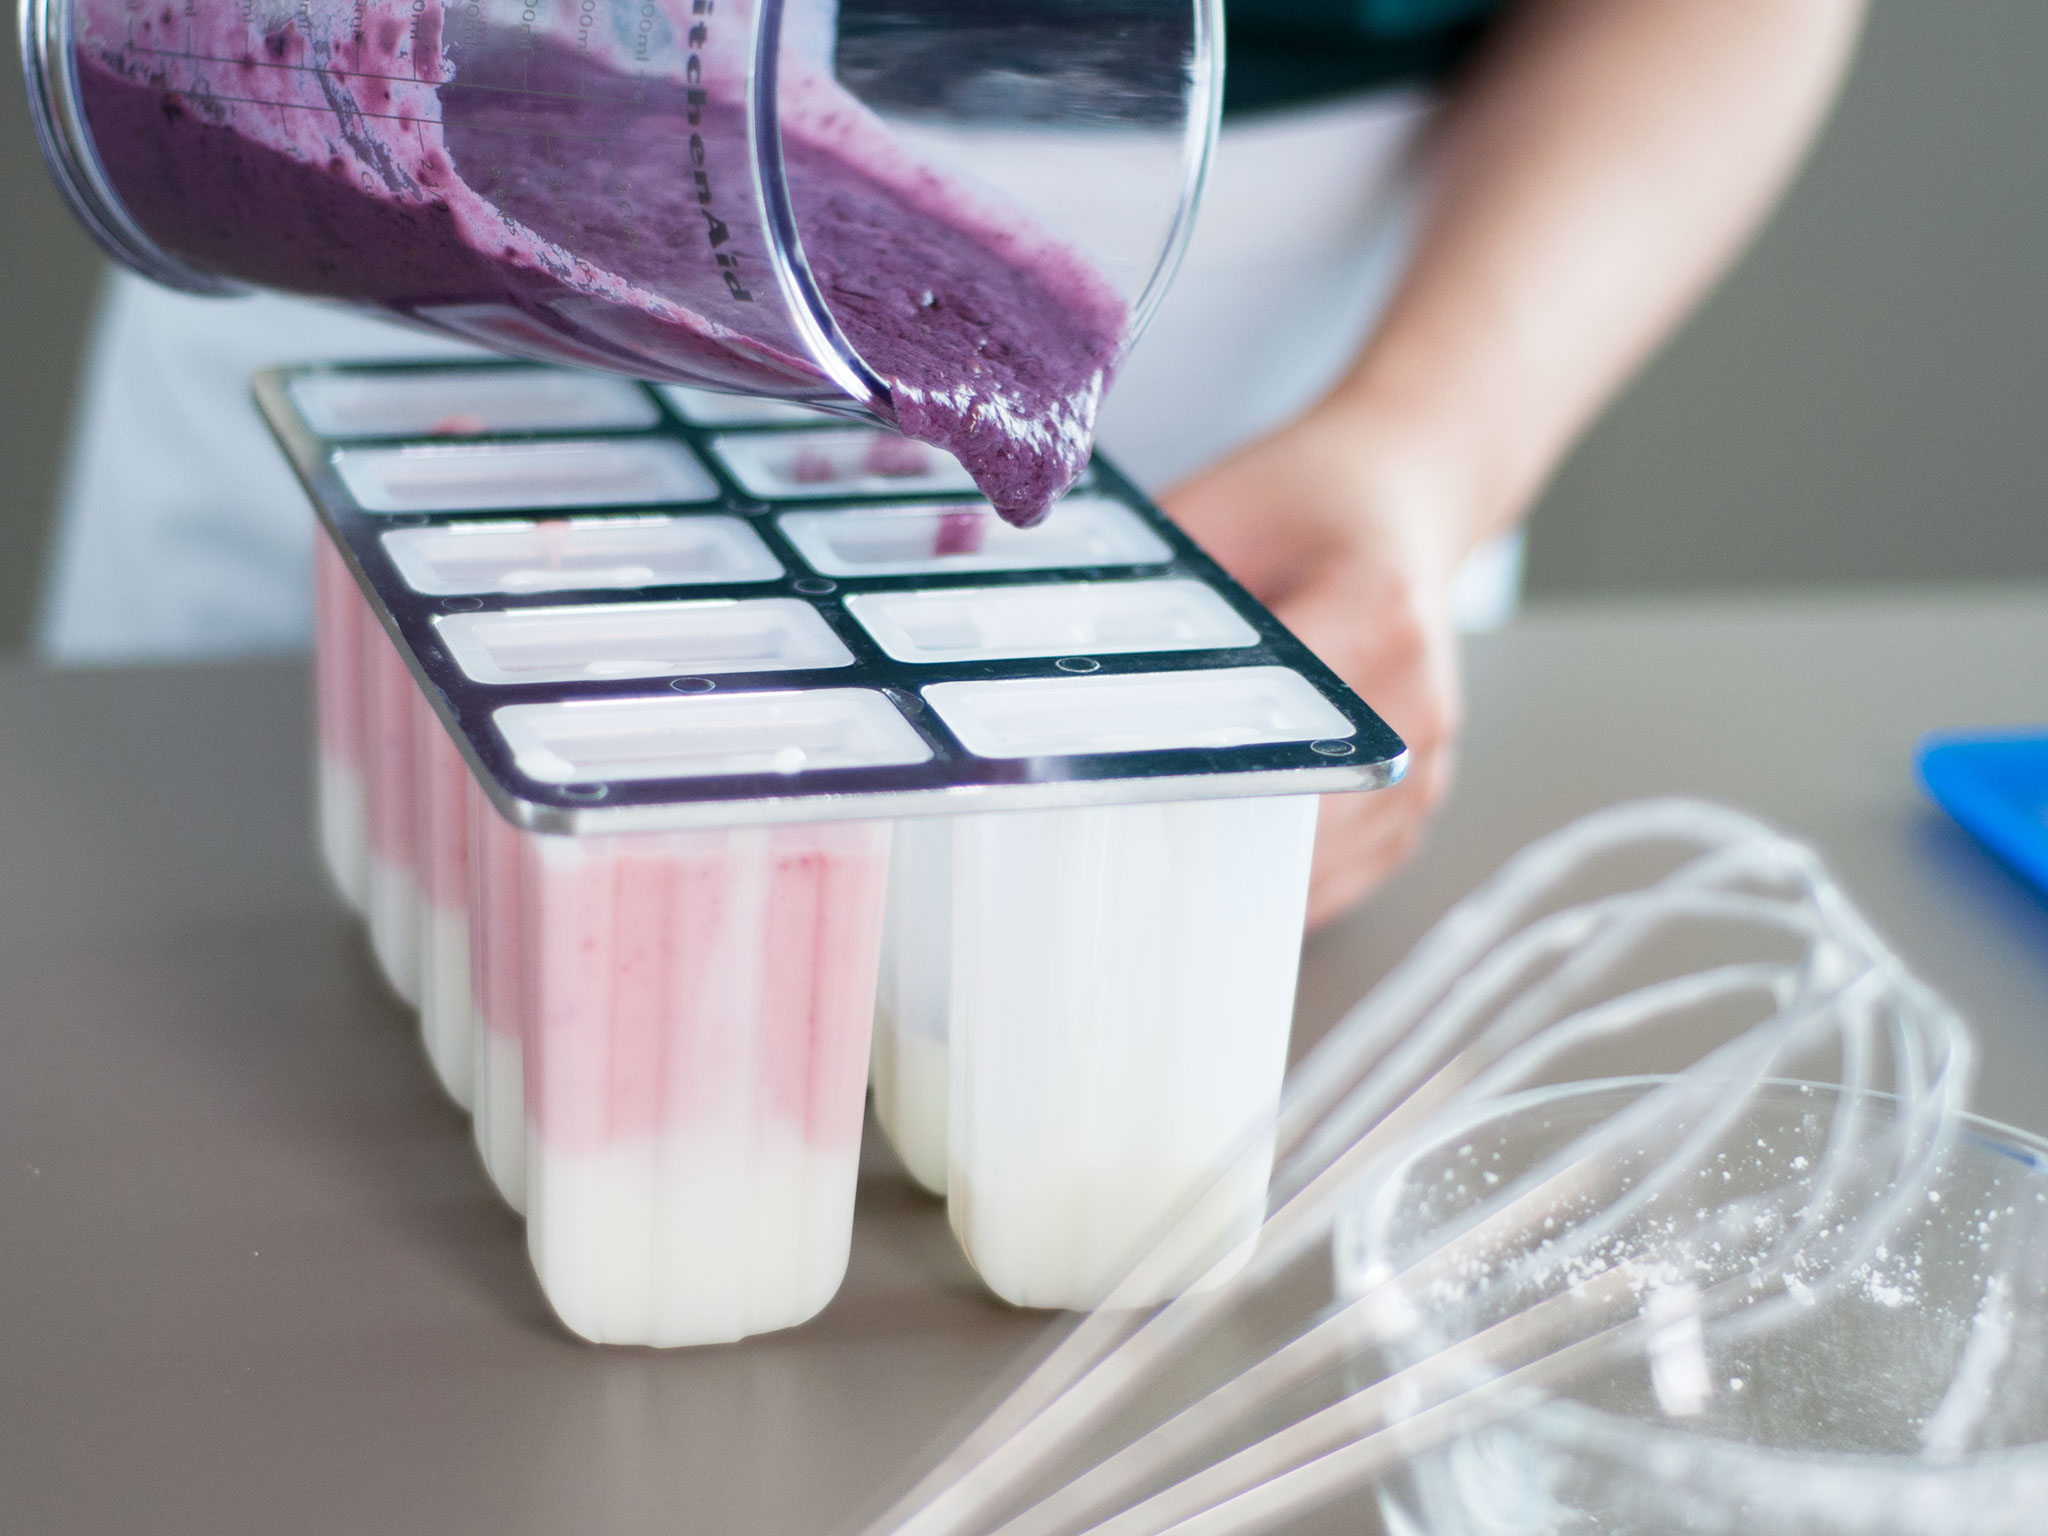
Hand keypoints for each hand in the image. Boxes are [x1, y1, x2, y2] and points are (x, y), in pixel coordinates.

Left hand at [1160, 404, 1469, 927]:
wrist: (1400, 494)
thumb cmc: (1307, 502)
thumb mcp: (1214, 508)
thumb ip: (1148, 582)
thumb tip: (1053, 649)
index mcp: (1372, 607)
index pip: (1277, 714)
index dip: (1198, 760)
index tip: (1129, 787)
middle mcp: (1415, 691)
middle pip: (1302, 808)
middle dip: (1215, 827)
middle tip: (1126, 840)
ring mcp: (1431, 752)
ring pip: (1326, 858)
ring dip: (1249, 866)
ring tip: (1173, 855)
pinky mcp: (1425, 791)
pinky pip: (1352, 871)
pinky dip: (1289, 874)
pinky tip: (1231, 858)